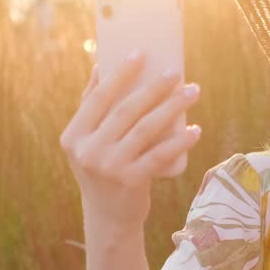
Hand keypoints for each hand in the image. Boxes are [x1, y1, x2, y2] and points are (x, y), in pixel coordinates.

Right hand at [59, 50, 202, 229]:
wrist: (109, 216)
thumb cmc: (103, 169)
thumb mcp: (89, 142)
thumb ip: (92, 107)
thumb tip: (102, 65)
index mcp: (74, 136)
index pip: (99, 98)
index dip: (120, 74)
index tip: (141, 53)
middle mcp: (87, 152)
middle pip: (126, 111)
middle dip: (154, 88)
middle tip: (176, 73)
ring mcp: (108, 168)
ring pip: (145, 129)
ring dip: (172, 107)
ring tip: (192, 91)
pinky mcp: (130, 182)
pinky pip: (159, 155)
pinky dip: (179, 141)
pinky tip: (195, 129)